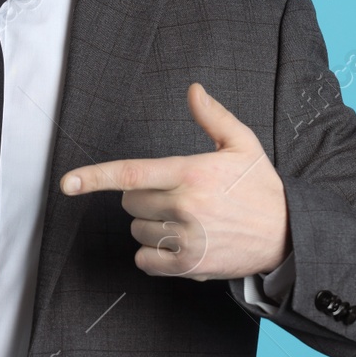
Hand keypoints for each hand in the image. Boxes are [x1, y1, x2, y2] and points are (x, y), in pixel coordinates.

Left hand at [59, 82, 288, 280]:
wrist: (286, 235)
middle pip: (130, 201)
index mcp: (191, 173)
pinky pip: (144, 260)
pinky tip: (177, 242)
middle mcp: (184, 206)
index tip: (68, 183)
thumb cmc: (260, 188)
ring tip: (186, 220)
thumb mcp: (242, 145)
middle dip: (143, 196)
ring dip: (151, 224)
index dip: (95, 177)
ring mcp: (185, 238)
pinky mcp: (188, 266)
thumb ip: (213, 117)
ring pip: (136, 229)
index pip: (131, 173)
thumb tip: (193, 90)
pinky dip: (152, 254)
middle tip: (175, 195)